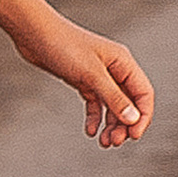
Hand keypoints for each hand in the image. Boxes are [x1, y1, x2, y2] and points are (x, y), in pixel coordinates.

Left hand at [19, 15, 153, 148]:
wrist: (33, 33)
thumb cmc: (63, 46)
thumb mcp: (90, 74)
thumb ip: (113, 97)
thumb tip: (133, 119)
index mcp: (124, 63)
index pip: (144, 94)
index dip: (143, 117)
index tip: (133, 137)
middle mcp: (114, 69)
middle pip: (129, 103)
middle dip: (124, 124)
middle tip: (114, 142)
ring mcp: (98, 75)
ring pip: (112, 105)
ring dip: (111, 124)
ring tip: (104, 143)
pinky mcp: (82, 80)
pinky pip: (95, 103)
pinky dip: (94, 117)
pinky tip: (90, 131)